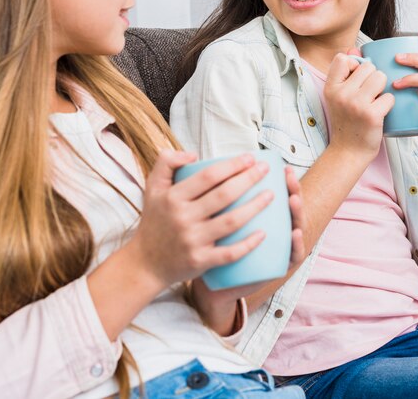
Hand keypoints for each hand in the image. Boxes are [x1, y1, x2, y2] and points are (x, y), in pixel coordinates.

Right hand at [130, 149, 273, 289]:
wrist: (145, 262)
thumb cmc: (155, 220)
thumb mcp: (153, 186)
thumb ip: (167, 162)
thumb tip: (194, 154)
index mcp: (173, 197)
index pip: (208, 176)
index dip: (232, 165)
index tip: (250, 158)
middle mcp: (183, 217)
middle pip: (224, 195)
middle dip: (249, 179)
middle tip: (265, 169)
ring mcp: (192, 241)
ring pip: (231, 222)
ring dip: (255, 207)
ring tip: (272, 195)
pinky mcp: (200, 261)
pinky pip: (229, 253)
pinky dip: (248, 244)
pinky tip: (264, 233)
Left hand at [190, 166, 305, 332]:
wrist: (214, 283)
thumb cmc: (215, 246)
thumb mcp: (219, 220)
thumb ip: (215, 196)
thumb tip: (197, 160)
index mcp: (264, 217)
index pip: (280, 194)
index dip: (284, 180)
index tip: (282, 166)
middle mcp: (277, 231)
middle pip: (292, 207)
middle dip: (294, 189)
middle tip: (289, 177)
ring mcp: (278, 249)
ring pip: (296, 227)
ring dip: (297, 212)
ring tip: (293, 199)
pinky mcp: (277, 268)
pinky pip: (292, 256)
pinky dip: (296, 245)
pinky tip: (295, 234)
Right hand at [324, 51, 394, 159]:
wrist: (348, 151)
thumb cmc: (346, 122)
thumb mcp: (338, 96)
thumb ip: (345, 73)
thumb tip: (354, 49)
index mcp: (330, 87)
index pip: (343, 58)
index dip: (354, 65)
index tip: (356, 79)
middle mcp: (341, 94)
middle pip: (368, 66)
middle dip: (372, 78)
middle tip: (367, 95)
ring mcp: (356, 104)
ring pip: (380, 77)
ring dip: (382, 88)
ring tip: (374, 101)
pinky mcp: (371, 114)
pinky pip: (389, 96)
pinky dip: (388, 104)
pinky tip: (380, 112)